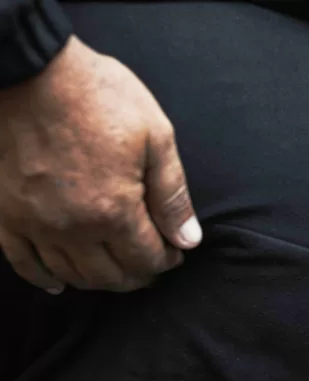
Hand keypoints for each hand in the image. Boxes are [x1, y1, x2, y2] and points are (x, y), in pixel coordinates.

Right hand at [0, 36, 199, 293]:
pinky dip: (42, 278)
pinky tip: (58, 284)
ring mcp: (33, 223)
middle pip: (111, 276)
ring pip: (71, 275)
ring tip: (117, 270)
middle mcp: (71, 227)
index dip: (167, 261)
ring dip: (98, 280)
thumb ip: (172, 195)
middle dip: (138, 276)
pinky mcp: (4, 213)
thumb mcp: (155, 137)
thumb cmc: (98, 96)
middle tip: (151, 266)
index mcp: (113, 211)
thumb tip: (189, 240)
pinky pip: (22, 261)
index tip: (175, 252)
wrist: (28, 67)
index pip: (147, 260)